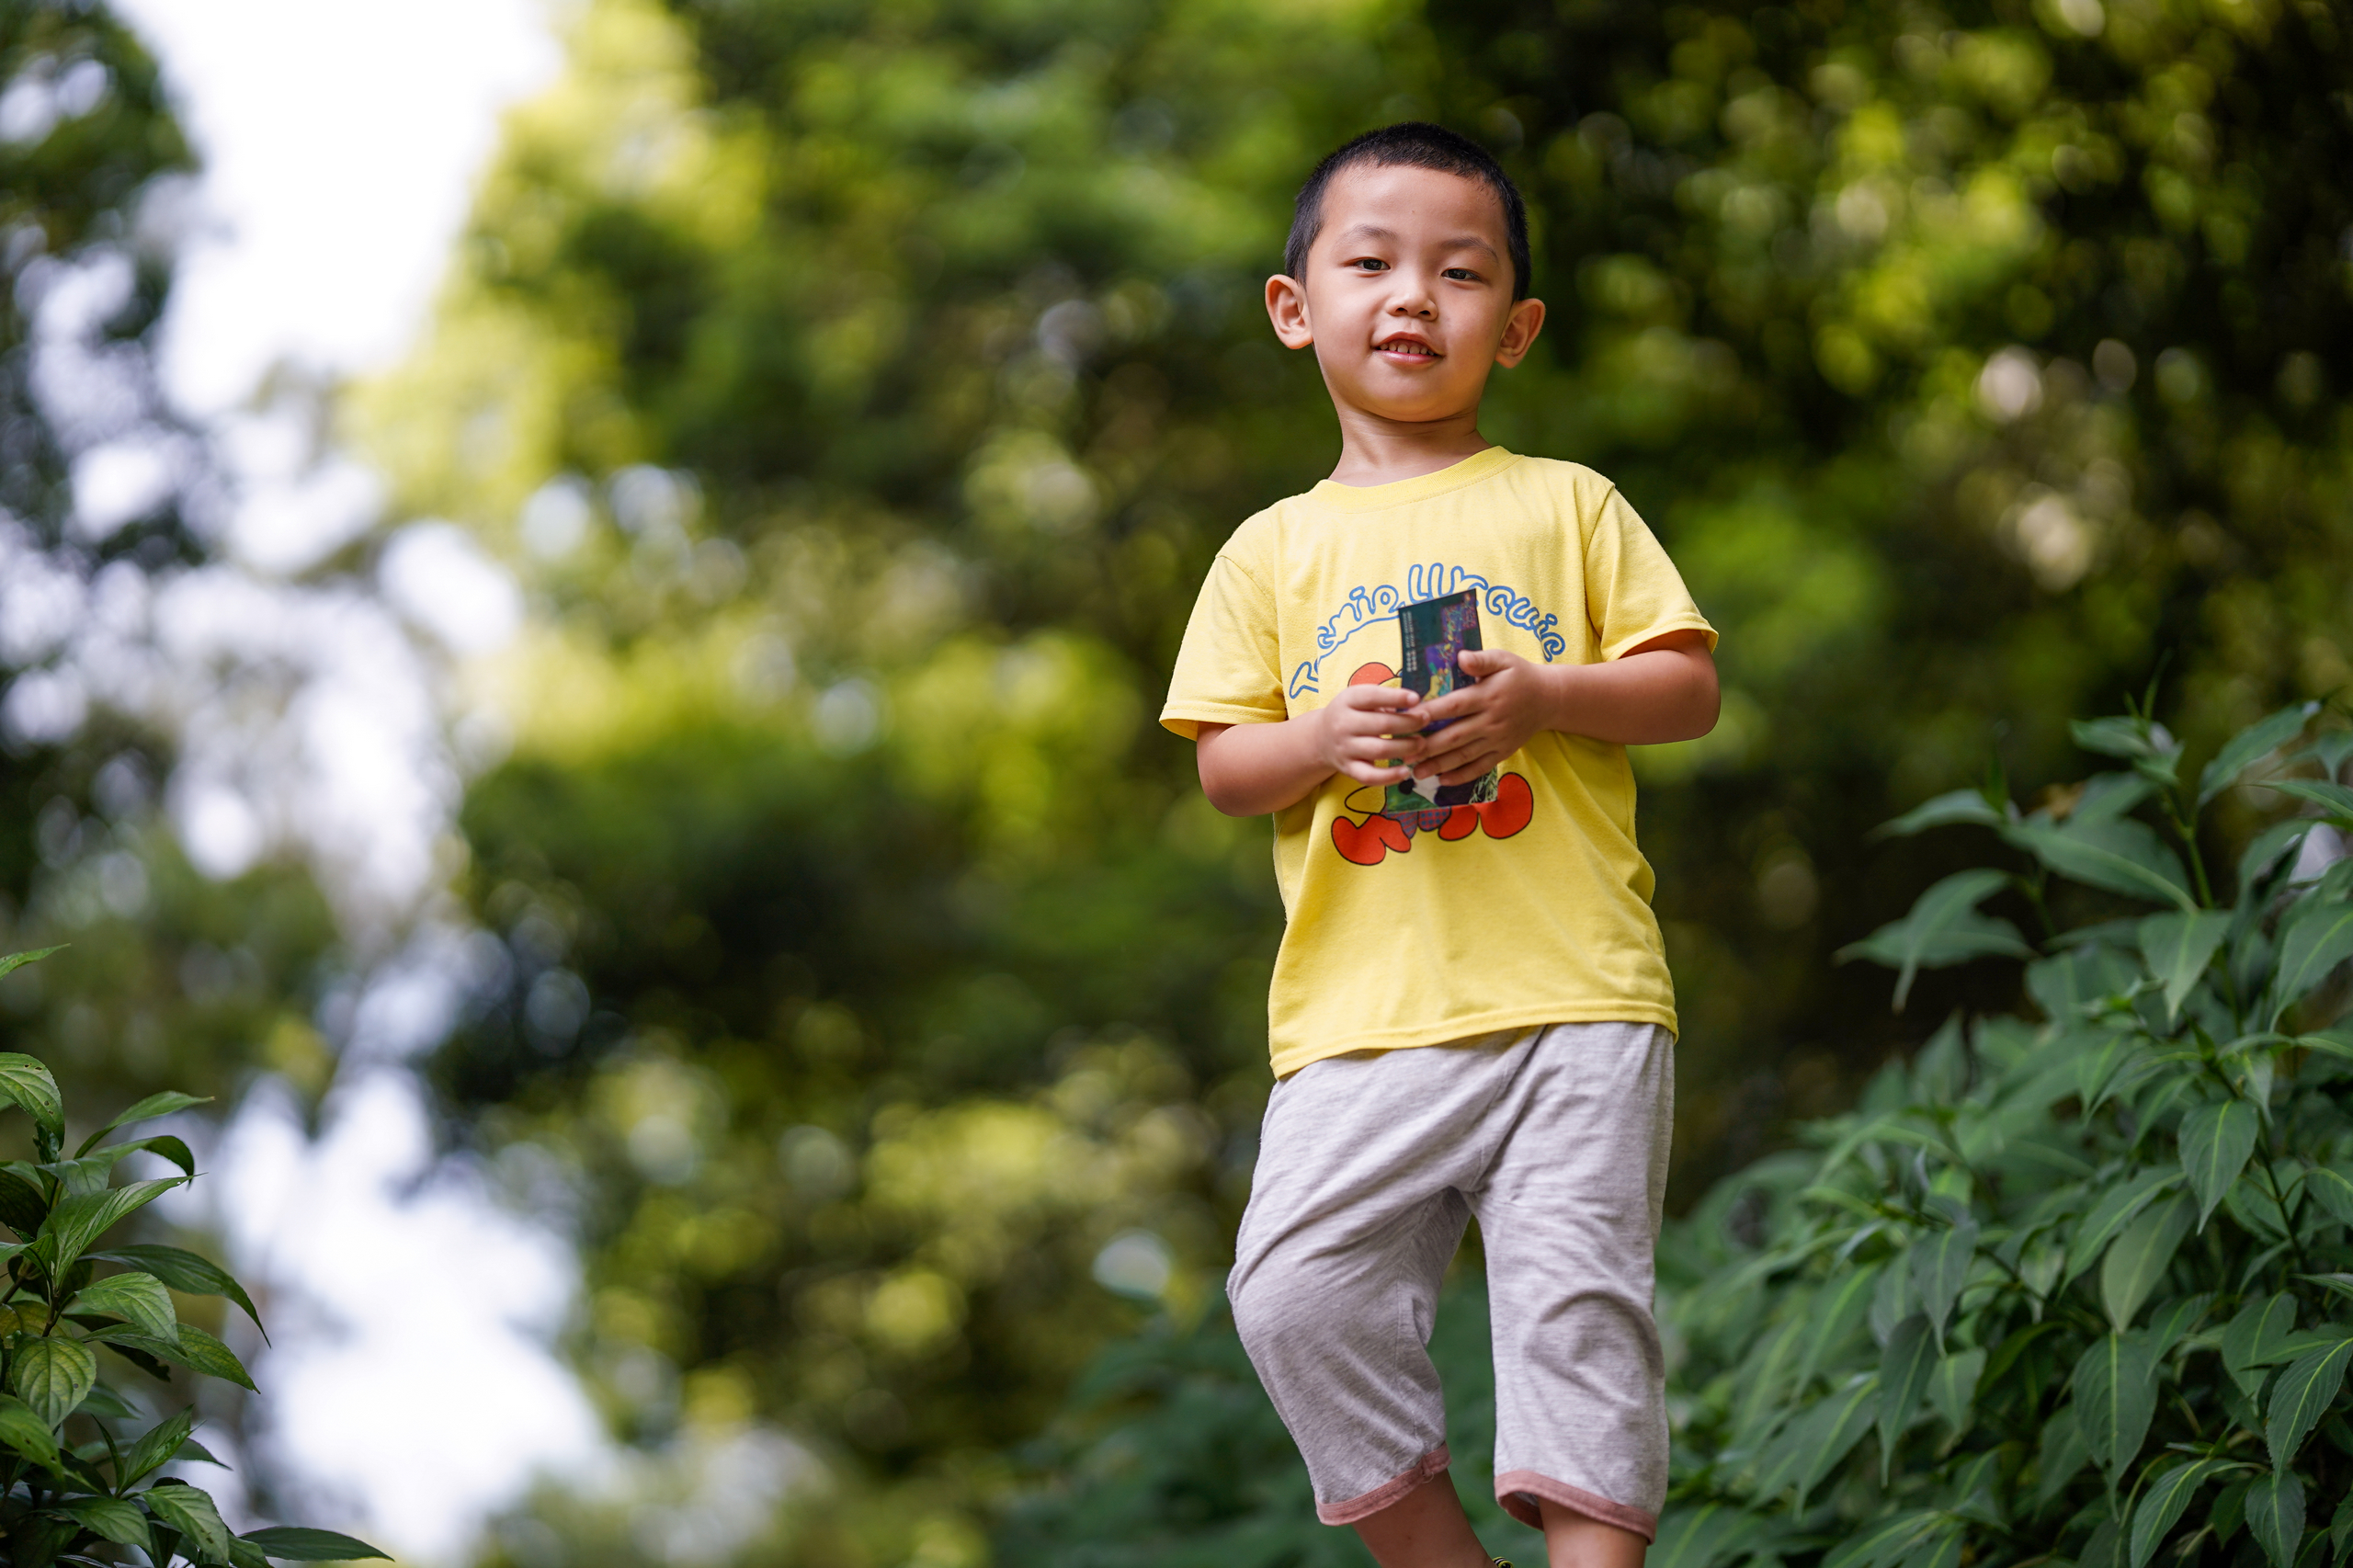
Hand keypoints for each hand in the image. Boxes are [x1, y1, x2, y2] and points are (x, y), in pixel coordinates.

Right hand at [1310, 683, 1429, 785]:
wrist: (1321, 738)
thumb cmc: (1351, 714)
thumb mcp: (1359, 699)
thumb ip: (1383, 699)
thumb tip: (1416, 704)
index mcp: (1348, 701)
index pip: (1372, 697)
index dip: (1395, 698)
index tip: (1416, 699)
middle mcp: (1343, 724)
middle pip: (1381, 725)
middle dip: (1408, 723)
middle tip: (1425, 720)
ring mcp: (1345, 748)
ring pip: (1380, 750)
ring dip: (1405, 747)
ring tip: (1421, 743)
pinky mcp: (1348, 769)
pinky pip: (1370, 776)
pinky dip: (1389, 776)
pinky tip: (1406, 772)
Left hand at [1409, 647, 1554, 784]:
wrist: (1549, 699)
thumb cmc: (1519, 675)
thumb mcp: (1503, 659)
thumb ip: (1481, 659)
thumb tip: (1461, 657)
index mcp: (1488, 695)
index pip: (1455, 705)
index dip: (1432, 712)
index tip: (1408, 718)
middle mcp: (1491, 720)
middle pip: (1455, 735)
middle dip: (1428, 746)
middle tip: (1403, 753)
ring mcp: (1497, 739)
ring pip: (1464, 755)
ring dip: (1439, 765)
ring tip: (1417, 772)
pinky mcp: (1502, 752)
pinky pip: (1481, 767)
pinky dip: (1462, 775)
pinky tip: (1443, 781)